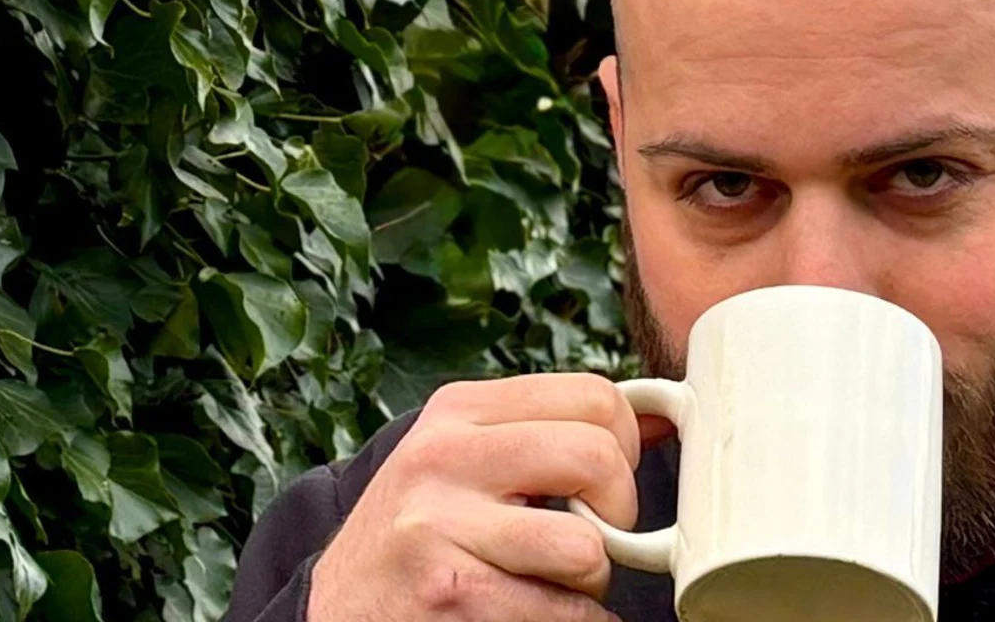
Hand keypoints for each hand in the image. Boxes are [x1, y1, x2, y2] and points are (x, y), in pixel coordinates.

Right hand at [307, 374, 653, 621]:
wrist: (335, 612)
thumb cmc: (417, 540)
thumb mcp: (464, 464)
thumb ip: (549, 437)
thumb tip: (659, 421)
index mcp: (458, 412)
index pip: (594, 395)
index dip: (623, 447)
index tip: (600, 486)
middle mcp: (444, 457)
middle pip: (598, 458)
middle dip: (616, 513)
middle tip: (586, 538)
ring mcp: (441, 526)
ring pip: (586, 548)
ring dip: (587, 583)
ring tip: (549, 583)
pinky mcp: (451, 592)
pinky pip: (566, 612)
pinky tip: (529, 614)